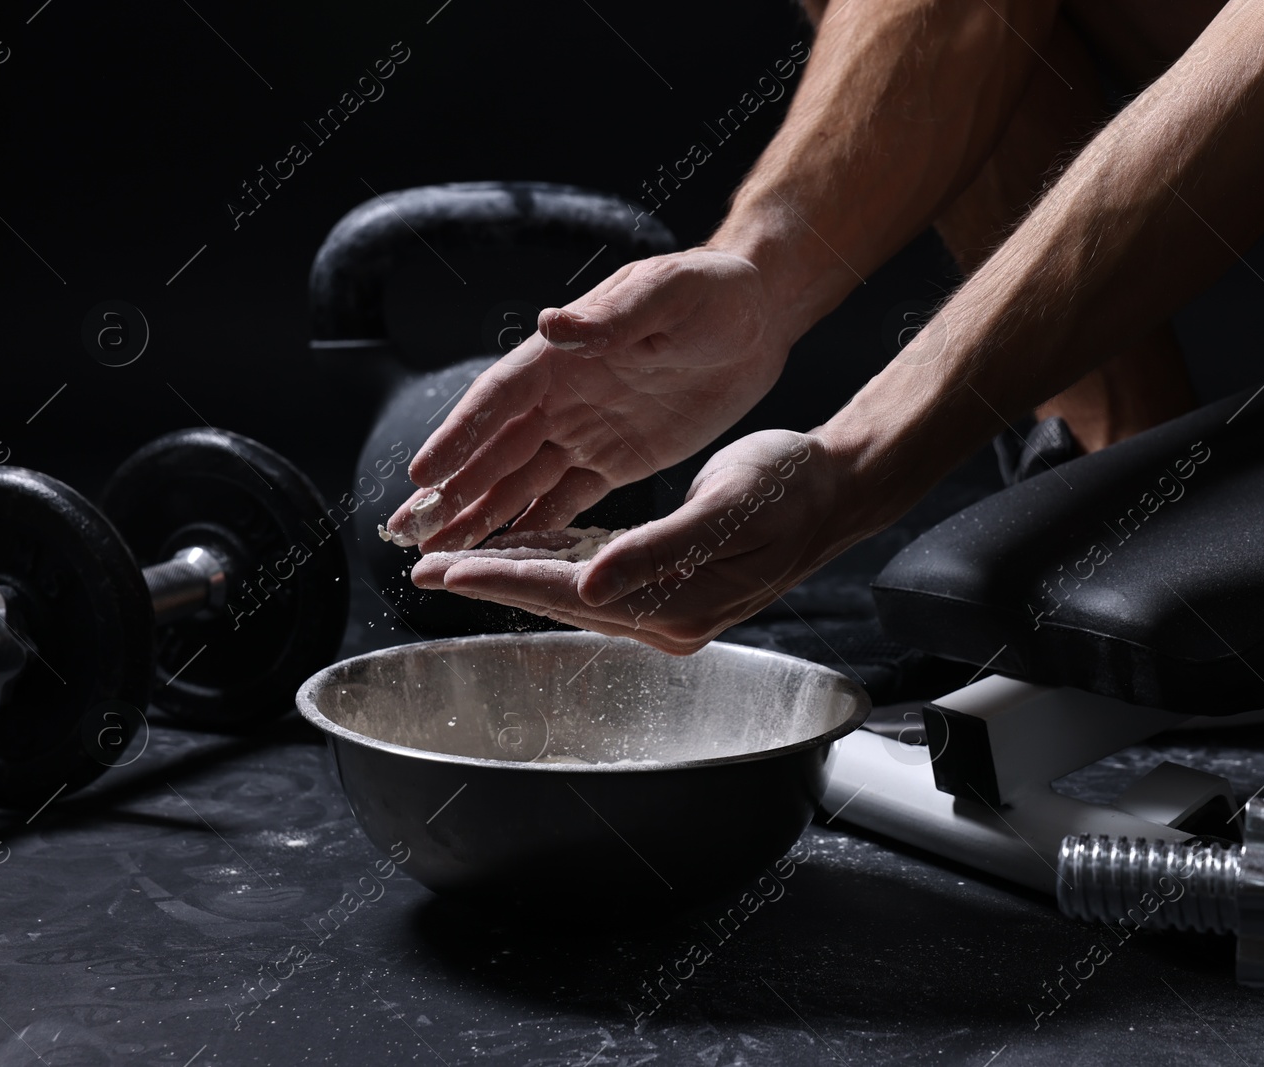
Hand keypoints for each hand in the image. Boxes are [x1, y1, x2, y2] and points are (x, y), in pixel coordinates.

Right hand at [382, 248, 792, 551]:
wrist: (756, 318)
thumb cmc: (709, 291)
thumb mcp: (666, 294)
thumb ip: (613, 316)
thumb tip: (551, 324)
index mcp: (562, 355)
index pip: (498, 399)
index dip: (459, 436)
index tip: (423, 474)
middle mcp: (562, 396)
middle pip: (494, 449)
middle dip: (451, 491)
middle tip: (406, 531)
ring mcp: (585, 431)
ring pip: (519, 481)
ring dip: (478, 515)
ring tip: (435, 552)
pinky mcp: (616, 461)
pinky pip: (565, 500)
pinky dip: (533, 527)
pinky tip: (502, 555)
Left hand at [409, 430, 857, 654]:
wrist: (834, 492)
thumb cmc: (788, 487)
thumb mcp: (726, 505)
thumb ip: (657, 548)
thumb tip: (593, 585)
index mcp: (678, 602)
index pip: (569, 594)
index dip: (506, 579)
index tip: (448, 570)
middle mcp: (669, 621)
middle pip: (562, 604)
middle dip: (495, 584)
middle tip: (429, 568)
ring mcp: (672, 613)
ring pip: (575, 598)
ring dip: (520, 580)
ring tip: (463, 563)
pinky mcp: (674, 595)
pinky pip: (601, 587)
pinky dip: (559, 571)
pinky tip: (530, 555)